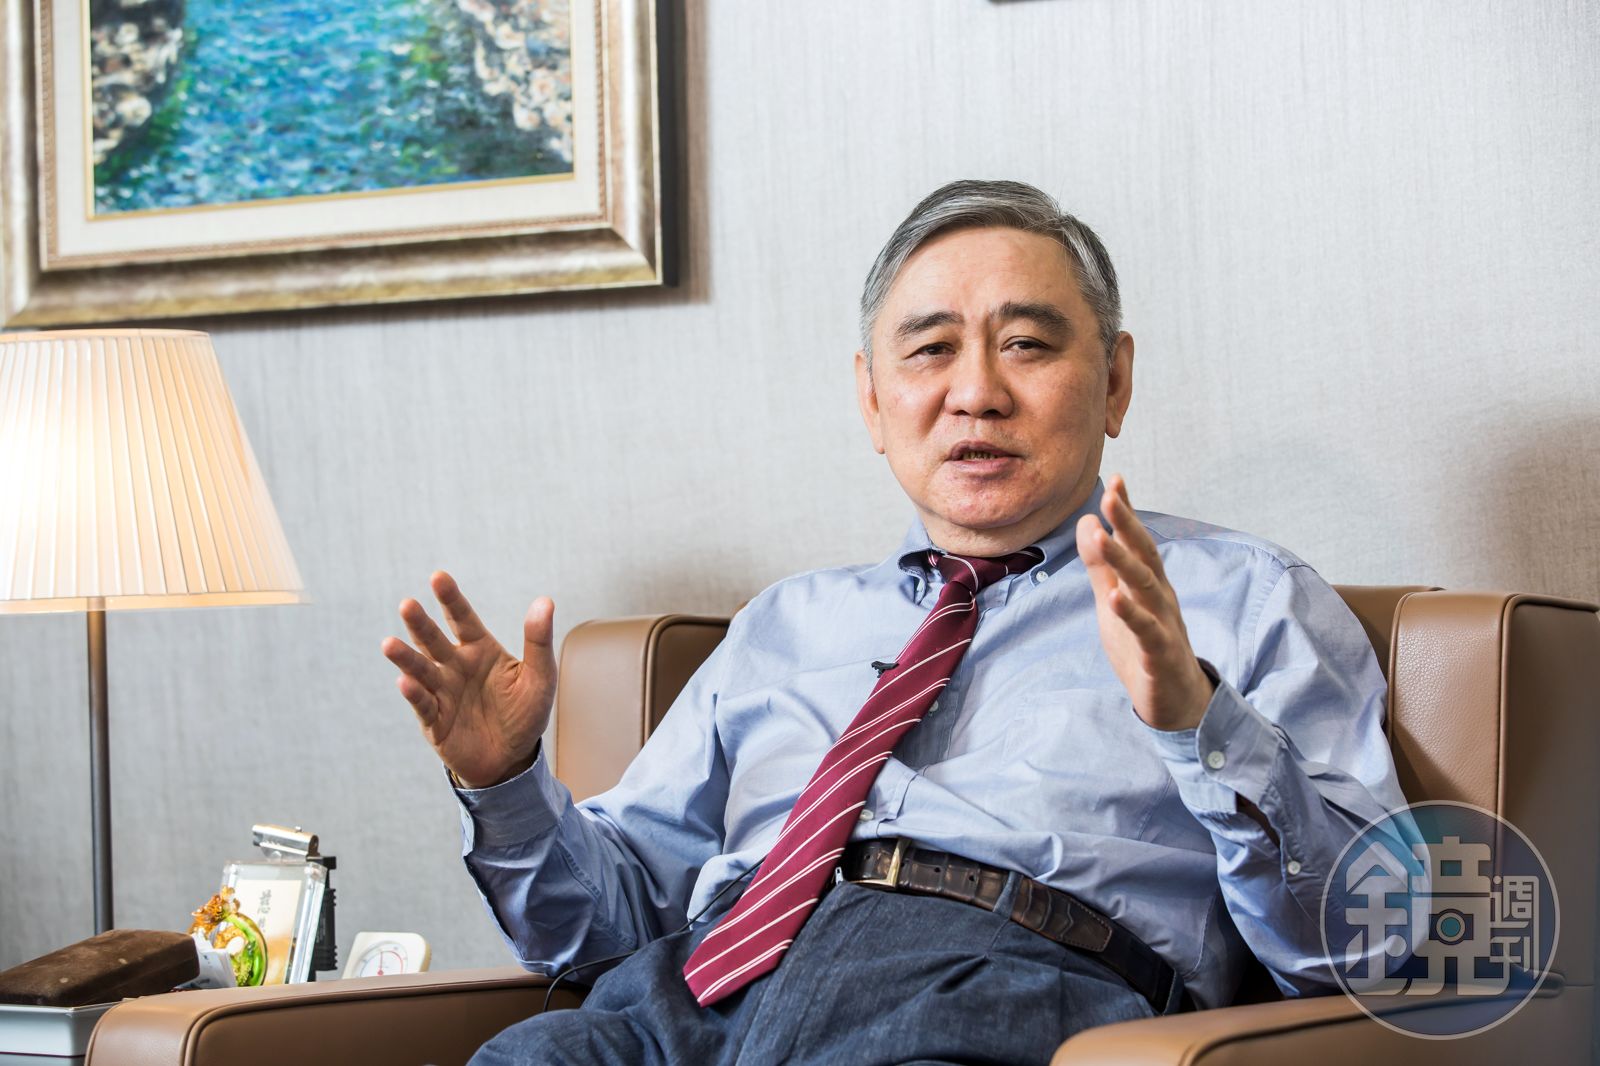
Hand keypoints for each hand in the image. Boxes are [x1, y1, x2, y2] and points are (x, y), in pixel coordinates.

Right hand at [382, 571, 556, 788]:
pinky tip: (405, 682)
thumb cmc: (525, 714)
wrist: (512, 759)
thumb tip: (545, 601)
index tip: (438, 577)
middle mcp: (455, 666)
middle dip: (420, 623)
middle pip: (434, 639)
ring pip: (420, 669)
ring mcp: (442, 692)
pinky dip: (414, 694)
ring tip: (389, 644)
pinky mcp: (434, 721)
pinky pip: (423, 704)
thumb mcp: (540, 677)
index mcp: (479, 649)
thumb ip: (538, 640)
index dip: (450, 598)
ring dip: (405, 657)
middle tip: (408, 605)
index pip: (462, 618)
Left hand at [1076, 475, 1214, 731]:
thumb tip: (1088, 524)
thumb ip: (1101, 567)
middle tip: (1109, 494)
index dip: (1126, 512)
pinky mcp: (1160, 654)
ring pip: (1145, 588)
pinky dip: (1132, 614)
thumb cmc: (1144, 646)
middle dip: (1127, 524)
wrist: (1177, 700)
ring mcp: (1164, 624)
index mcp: (1150, 583)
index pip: (1137, 540)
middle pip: (1144, 555)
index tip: (1115, 479)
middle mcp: (1161, 597)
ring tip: (1103, 536)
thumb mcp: (1115, 603)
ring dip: (1124, 561)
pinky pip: (1147, 631)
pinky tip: (1115, 598)